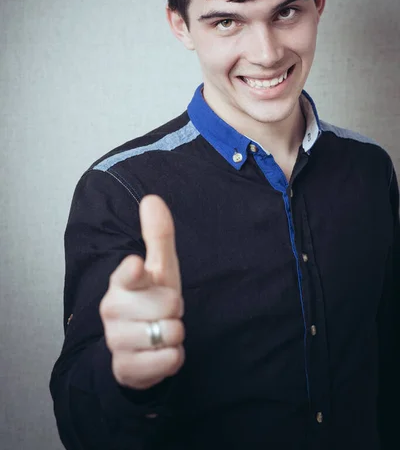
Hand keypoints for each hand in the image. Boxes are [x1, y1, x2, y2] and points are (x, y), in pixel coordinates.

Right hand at [99, 195, 184, 389]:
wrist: (138, 347)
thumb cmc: (151, 299)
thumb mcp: (160, 268)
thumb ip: (158, 235)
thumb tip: (151, 198)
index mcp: (122, 281)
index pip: (126, 274)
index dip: (134, 272)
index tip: (136, 266)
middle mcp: (113, 309)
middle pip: (168, 304)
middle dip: (175, 309)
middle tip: (162, 310)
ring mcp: (117, 339)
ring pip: (170, 333)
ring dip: (174, 333)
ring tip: (159, 330)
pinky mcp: (126, 367)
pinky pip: (168, 360)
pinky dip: (172, 357)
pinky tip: (159, 352)